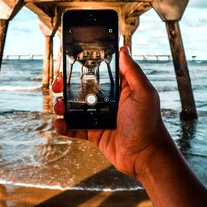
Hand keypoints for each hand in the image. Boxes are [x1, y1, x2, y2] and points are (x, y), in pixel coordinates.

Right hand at [52, 46, 170, 177]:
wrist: (145, 156)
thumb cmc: (148, 124)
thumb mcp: (144, 93)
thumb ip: (132, 71)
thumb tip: (123, 49)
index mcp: (118, 88)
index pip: (97, 72)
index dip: (82, 66)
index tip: (68, 61)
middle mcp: (106, 100)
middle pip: (80, 88)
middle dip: (65, 85)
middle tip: (58, 85)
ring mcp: (98, 117)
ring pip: (73, 107)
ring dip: (61, 105)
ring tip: (58, 106)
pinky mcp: (93, 132)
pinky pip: (74, 127)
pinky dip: (64, 126)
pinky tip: (60, 124)